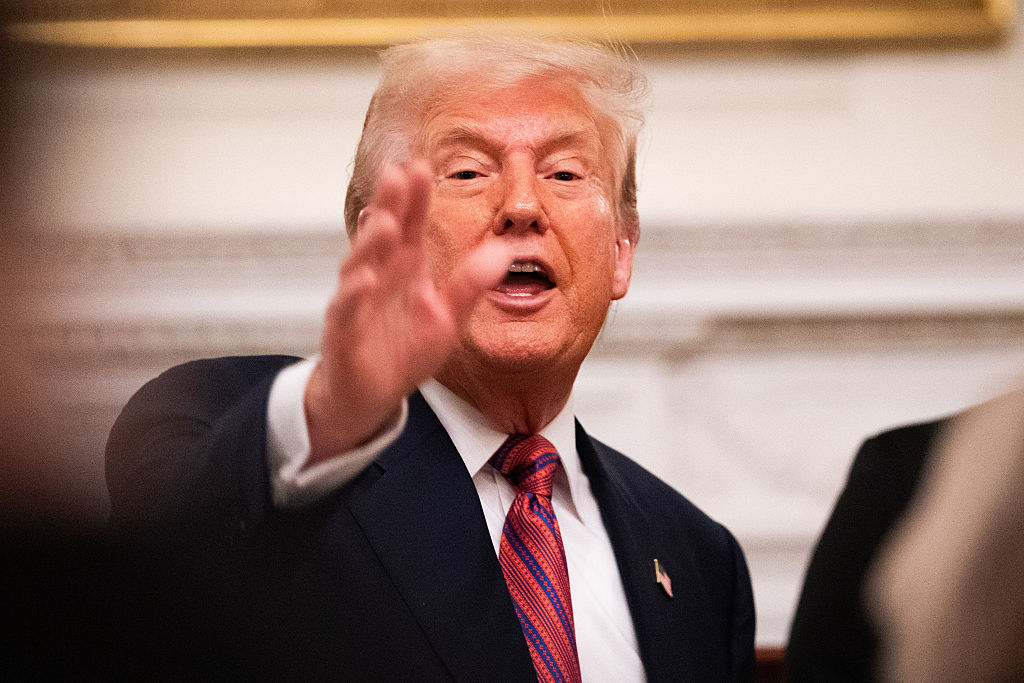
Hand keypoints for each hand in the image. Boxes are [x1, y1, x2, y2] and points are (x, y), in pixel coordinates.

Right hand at [304, 161, 509, 463]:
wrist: (369, 396)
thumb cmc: (403, 352)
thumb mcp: (446, 317)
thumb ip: (470, 285)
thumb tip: (504, 253)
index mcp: (403, 269)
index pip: (410, 226)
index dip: (414, 198)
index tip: (422, 166)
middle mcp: (377, 278)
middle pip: (382, 235)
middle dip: (389, 205)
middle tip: (397, 174)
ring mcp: (356, 303)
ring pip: (361, 266)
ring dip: (371, 243)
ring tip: (386, 220)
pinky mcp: (344, 334)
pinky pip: (347, 311)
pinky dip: (354, 295)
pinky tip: (365, 280)